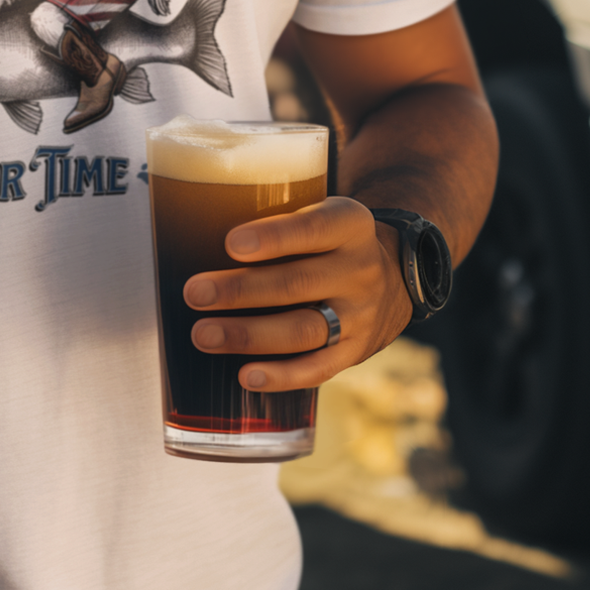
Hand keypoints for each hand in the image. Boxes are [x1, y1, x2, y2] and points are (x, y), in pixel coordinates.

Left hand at [184, 196, 411, 389]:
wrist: (395, 277)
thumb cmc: (329, 241)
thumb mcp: (321, 214)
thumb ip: (278, 222)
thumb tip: (194, 228)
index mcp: (349, 225)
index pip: (313, 229)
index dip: (273, 237)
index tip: (230, 243)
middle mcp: (359, 270)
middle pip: (298, 283)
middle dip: (241, 290)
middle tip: (194, 293)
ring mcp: (359, 315)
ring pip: (304, 329)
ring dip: (249, 335)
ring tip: (203, 335)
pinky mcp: (355, 352)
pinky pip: (318, 369)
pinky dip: (282, 376)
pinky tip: (247, 376)